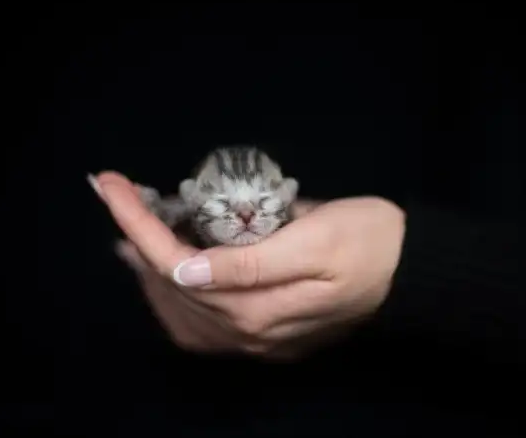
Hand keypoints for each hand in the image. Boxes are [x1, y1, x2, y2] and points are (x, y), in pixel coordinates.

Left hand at [91, 171, 405, 358]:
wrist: (412, 272)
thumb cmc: (369, 240)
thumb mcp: (316, 238)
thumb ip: (250, 262)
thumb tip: (183, 270)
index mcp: (257, 304)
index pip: (176, 264)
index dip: (137, 223)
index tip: (113, 183)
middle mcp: (249, 333)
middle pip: (172, 291)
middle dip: (136, 244)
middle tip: (123, 203)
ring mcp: (258, 342)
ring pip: (183, 316)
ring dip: (151, 277)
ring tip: (135, 240)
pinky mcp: (268, 340)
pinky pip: (205, 332)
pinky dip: (176, 304)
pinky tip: (172, 280)